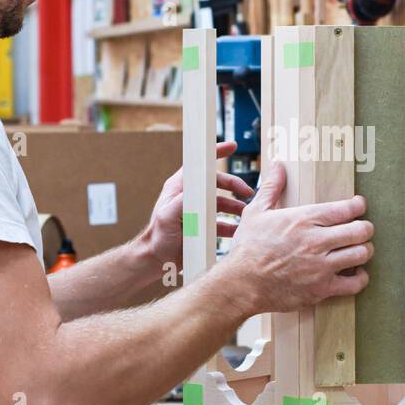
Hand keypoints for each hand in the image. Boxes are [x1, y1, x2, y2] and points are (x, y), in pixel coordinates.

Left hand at [139, 141, 253, 275]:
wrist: (156, 259)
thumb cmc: (157, 236)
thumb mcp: (168, 215)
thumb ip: (182, 201)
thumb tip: (199, 191)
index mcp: (180, 188)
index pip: (199, 165)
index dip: (215, 153)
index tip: (231, 146)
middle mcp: (190, 197)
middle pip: (217, 183)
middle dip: (234, 185)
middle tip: (248, 192)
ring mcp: (198, 211)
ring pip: (222, 203)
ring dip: (235, 207)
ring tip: (246, 214)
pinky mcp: (202, 226)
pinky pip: (221, 222)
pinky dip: (232, 225)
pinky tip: (239, 229)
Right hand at [225, 161, 372, 313]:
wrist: (241, 284)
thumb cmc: (248, 248)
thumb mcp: (256, 212)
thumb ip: (272, 187)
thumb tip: (277, 165)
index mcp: (304, 219)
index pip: (347, 208)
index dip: (358, 205)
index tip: (359, 205)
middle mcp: (317, 241)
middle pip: (361, 230)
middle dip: (366, 228)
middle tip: (363, 228)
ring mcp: (321, 266)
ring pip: (361, 254)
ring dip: (365, 250)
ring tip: (360, 249)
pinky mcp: (322, 289)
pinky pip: (355, 283)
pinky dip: (361, 277)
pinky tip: (355, 272)